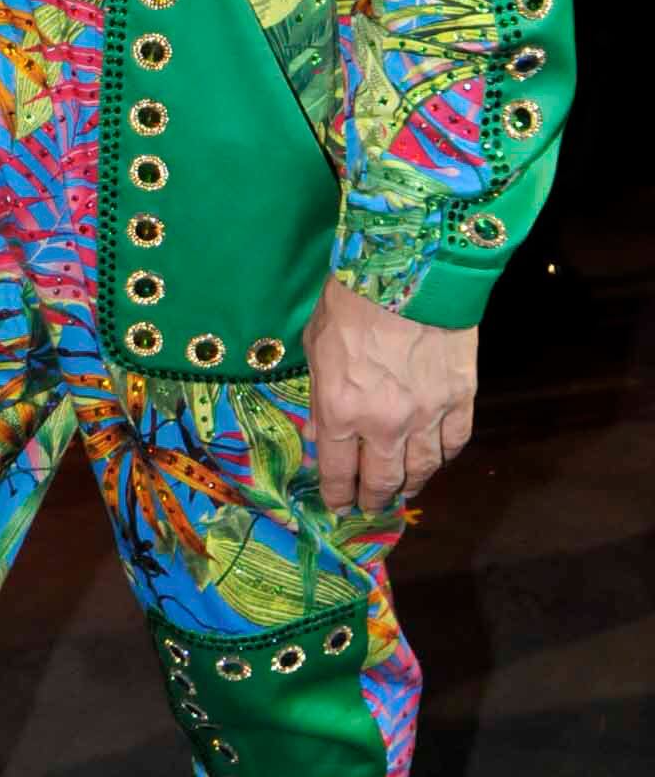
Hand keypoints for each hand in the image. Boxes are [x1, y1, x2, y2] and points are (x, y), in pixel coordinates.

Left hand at [303, 276, 476, 513]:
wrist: (410, 271)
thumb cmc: (351, 302)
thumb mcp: (316, 348)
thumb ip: (319, 396)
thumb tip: (321, 433)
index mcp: (340, 411)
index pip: (337, 472)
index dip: (337, 495)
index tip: (338, 505)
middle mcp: (384, 424)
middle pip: (381, 480)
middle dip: (373, 498)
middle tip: (370, 505)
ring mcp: (427, 415)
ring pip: (422, 470)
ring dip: (410, 485)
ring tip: (403, 490)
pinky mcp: (460, 399)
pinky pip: (454, 443)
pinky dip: (443, 457)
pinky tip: (435, 459)